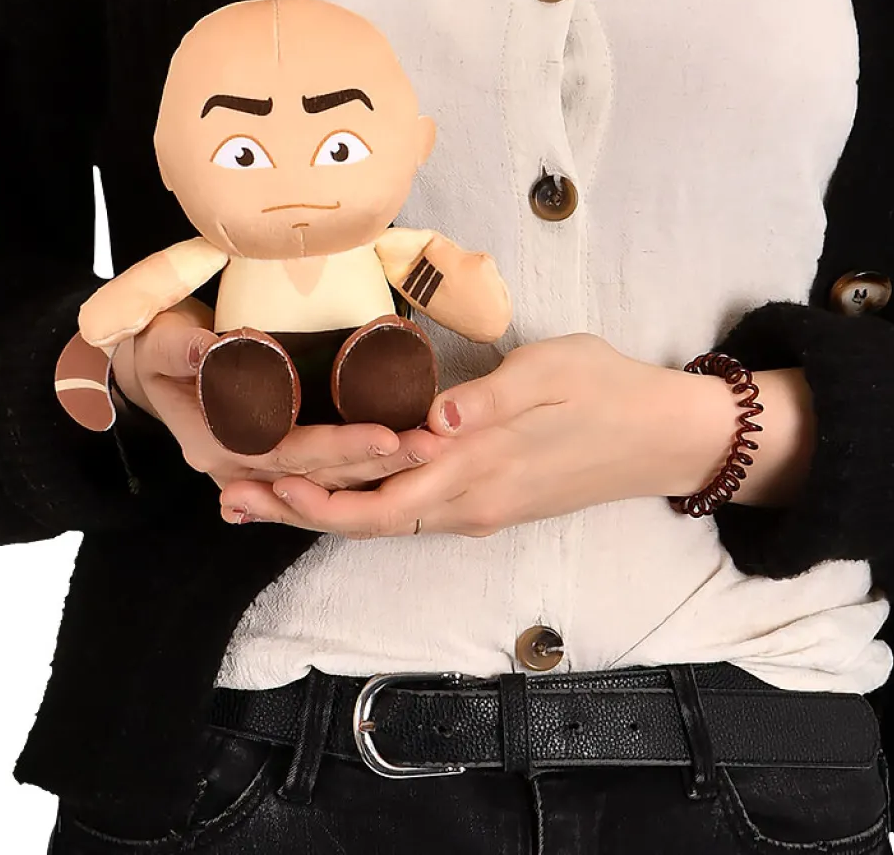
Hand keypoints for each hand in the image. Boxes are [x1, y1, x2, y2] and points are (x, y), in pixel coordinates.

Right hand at [113, 299, 425, 496]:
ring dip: (378, 467)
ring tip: (431, 447)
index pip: (287, 454)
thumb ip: (184, 348)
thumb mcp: (160, 341)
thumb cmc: (158, 347)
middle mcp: (239, 466)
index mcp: (215, 443)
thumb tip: (210, 350)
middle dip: (376, 462)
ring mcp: (256, 466)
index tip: (386, 435)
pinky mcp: (274, 455)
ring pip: (326, 478)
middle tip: (430, 445)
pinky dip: (362, 466)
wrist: (148, 365)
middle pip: (317, 474)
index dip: (337, 448)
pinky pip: (321, 472)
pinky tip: (402, 457)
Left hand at [216, 332, 701, 536]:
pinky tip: (331, 485)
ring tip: (257, 494)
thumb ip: (491, 397)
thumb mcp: (554, 372)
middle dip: (298, 510)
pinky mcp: (488, 501)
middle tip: (230, 496)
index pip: (384, 499)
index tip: (263, 479)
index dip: (321, 496)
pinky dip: (360, 502)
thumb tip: (433, 418)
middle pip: (369, 520)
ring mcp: (479, 508)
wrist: (663, 437)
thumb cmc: (609, 389)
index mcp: (482, 468)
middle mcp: (471, 501)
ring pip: (386, 519)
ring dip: (322, 508)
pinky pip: (410, 510)